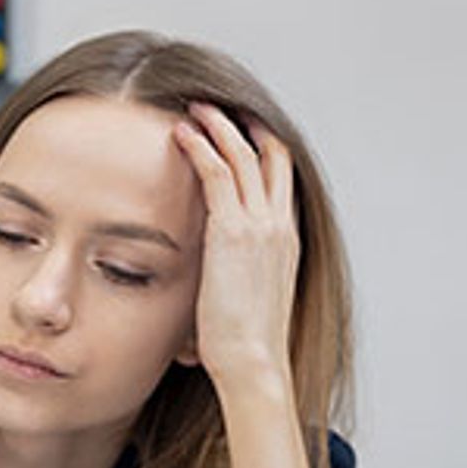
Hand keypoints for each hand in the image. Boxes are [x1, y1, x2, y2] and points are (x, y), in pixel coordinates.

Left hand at [171, 102, 299, 399]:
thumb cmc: (246, 344)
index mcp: (286, 240)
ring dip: (218, 125)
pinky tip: (181, 132)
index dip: (262, 147)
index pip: (279, 177)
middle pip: (268, 155)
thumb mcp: (247, 298)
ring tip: (194, 107)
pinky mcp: (233, 231)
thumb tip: (216, 282)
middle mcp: (278, 225)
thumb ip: (237, 276)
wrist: (254, 362)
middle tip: (216, 105)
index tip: (240, 128)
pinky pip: (218, 173)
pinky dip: (200, 146)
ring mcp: (260, 225)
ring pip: (243, 155)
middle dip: (242, 124)